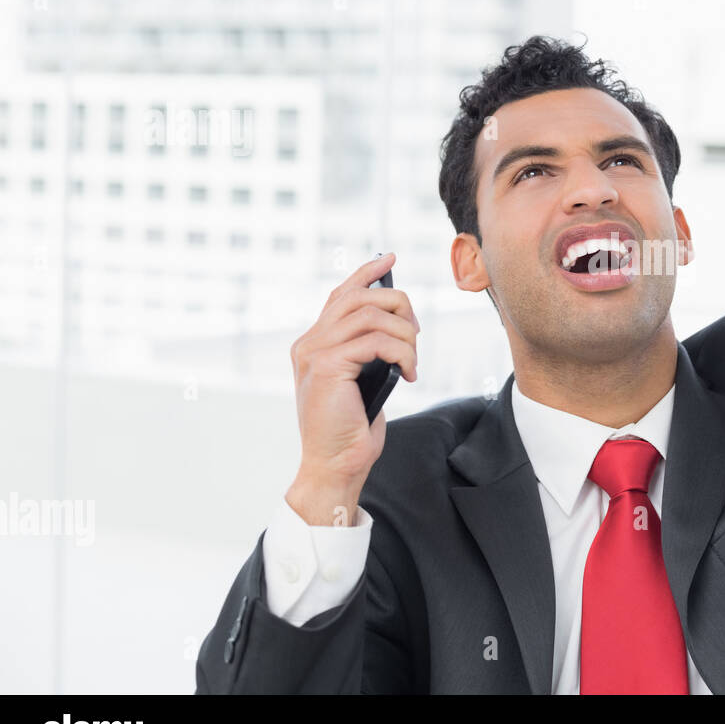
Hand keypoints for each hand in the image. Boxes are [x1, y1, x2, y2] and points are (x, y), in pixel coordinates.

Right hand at [286, 252, 419, 523]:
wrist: (335, 464)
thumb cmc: (351, 428)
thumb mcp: (361, 379)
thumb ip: (366, 350)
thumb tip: (397, 322)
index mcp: (313, 343)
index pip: (340, 294)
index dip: (366, 273)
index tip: (390, 259)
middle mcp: (308, 343)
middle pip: (361, 297)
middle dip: (399, 307)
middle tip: (416, 334)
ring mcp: (314, 352)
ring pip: (372, 315)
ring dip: (405, 336)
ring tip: (412, 361)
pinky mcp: (328, 366)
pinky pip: (377, 341)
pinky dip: (402, 353)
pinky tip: (407, 374)